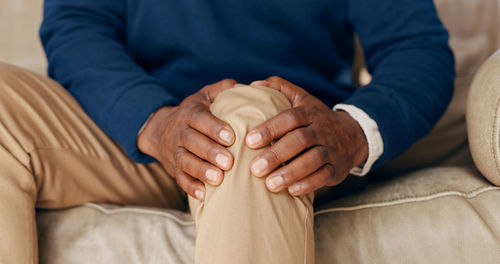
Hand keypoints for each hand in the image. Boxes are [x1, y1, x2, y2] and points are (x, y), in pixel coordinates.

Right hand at [138, 79, 237, 200]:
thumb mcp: (204, 95)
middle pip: (192, 142)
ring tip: (218, 180)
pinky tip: (204, 195)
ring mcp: (175, 151)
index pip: (200, 119)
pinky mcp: (173, 169)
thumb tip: (244, 87)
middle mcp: (179, 132)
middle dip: (210, 152)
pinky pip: (179, 179)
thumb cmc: (194, 112)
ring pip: (184, 162)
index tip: (231, 136)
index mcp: (190, 113)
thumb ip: (224, 89)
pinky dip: (191, 188)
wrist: (159, 130)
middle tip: (229, 161)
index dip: (214, 127)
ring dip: (201, 171)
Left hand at [246, 77, 368, 195]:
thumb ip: (279, 88)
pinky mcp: (337, 168)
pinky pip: (324, 177)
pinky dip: (308, 184)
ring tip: (270, 185)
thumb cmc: (315, 118)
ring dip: (291, 173)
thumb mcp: (302, 99)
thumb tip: (253, 84)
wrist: (353, 135)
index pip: (290, 117)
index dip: (271, 128)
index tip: (249, 141)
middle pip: (300, 140)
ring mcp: (331, 150)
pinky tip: (292, 192)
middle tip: (255, 169)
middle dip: (277, 155)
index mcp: (309, 113)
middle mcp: (321, 130)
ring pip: (313, 160)